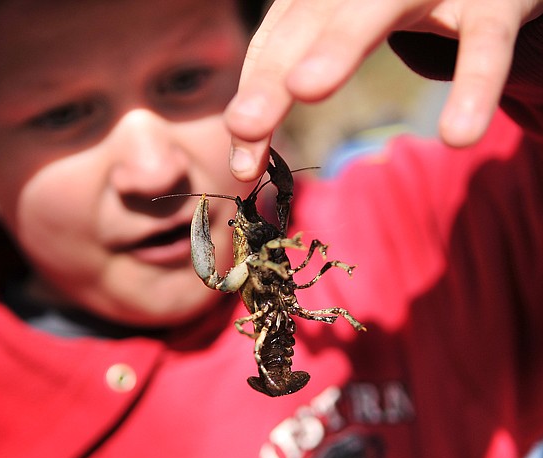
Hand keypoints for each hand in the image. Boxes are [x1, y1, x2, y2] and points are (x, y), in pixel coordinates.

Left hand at [225, 0, 542, 180]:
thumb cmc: (391, 9)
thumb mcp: (334, 38)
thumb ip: (287, 84)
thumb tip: (243, 163)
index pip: (276, 42)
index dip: (255, 97)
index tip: (241, 162)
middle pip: (309, 23)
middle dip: (274, 75)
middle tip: (244, 125)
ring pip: (378, 9)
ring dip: (339, 47)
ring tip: (306, 88)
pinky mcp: (495, 1)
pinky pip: (484, 43)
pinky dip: (472, 84)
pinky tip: (456, 135)